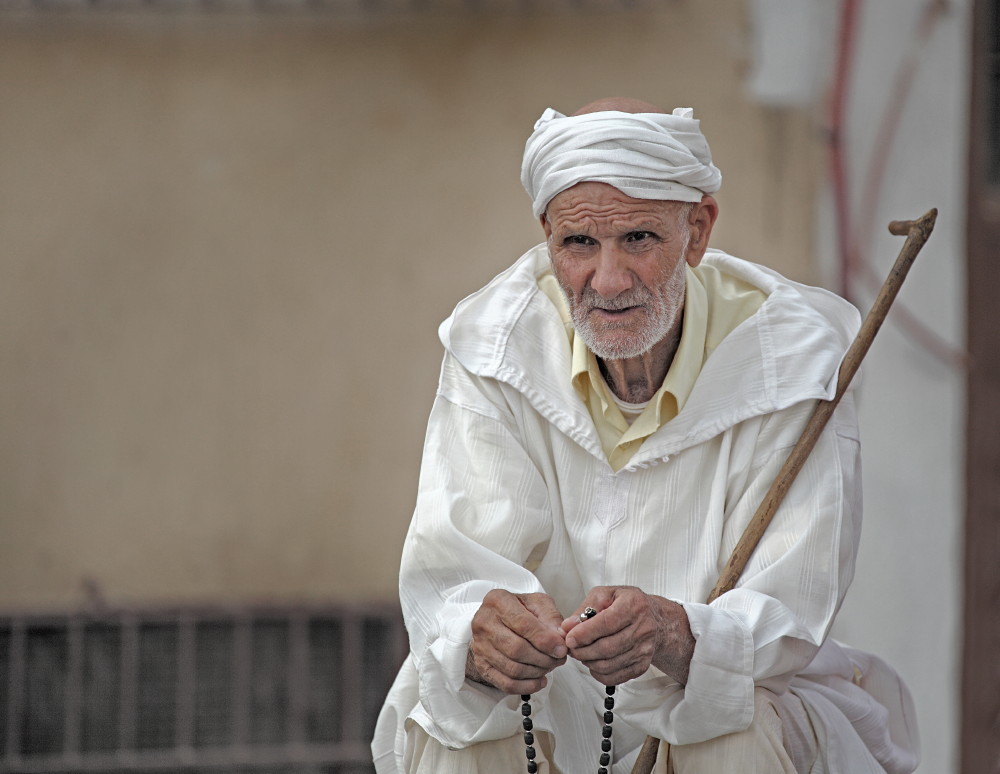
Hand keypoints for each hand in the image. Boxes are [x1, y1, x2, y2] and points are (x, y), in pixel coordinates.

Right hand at [466, 589, 567, 693]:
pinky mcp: (482, 665)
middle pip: (517, 649)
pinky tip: (540, 681)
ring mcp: (480, 646)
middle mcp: (484, 622)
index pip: (524, 624)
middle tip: (558, 659)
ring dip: (537, 672)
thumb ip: (551, 617)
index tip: (561, 649)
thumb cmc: (520, 611)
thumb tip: (560, 638)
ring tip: (550, 666)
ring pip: (512, 669)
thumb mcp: (538, 603)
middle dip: (543, 658)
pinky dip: (527, 686)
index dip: (545, 640)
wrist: (498, 621)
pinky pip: (506, 683)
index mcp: (498, 601)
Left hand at [560, 586, 693, 685]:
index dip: (584, 633)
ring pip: (609, 664)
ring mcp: (644, 649)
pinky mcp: (642, 665)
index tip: (569, 638)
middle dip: (582, 651)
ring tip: (581, 653)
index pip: (606, 623)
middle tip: (571, 648)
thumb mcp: (606, 595)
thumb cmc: (627, 604)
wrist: (654, 619)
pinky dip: (599, 673)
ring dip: (588, 662)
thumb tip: (568, 626)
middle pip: (607, 647)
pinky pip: (616, 676)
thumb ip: (585, 608)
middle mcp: (643, 628)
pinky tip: (594, 663)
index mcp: (634, 605)